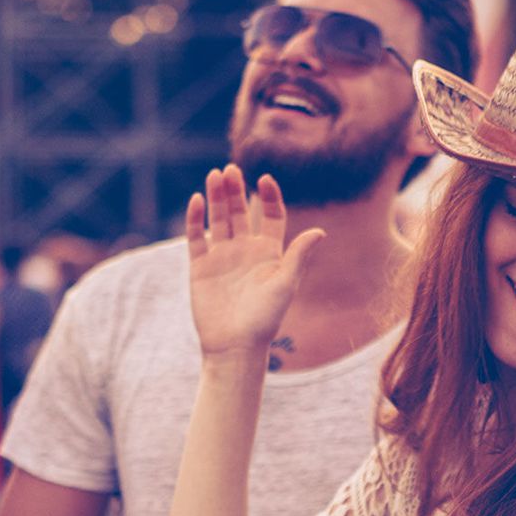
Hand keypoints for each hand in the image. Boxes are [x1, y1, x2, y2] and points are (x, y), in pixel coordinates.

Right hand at [186, 165, 324, 358]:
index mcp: (269, 253)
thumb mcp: (285, 285)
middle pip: (240, 212)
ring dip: (216, 197)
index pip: (270, 216)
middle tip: (231, 169)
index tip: (264, 179)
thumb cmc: (264, 319)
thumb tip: (320, 231)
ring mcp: (222, 256)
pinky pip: (196, 237)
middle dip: (236, 190)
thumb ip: (299, 257)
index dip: (268, 197)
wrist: (234, 346)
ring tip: (215, 175)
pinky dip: (195, 218)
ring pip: (218, 219)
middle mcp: (245, 250)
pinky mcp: (201, 266)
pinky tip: (197, 199)